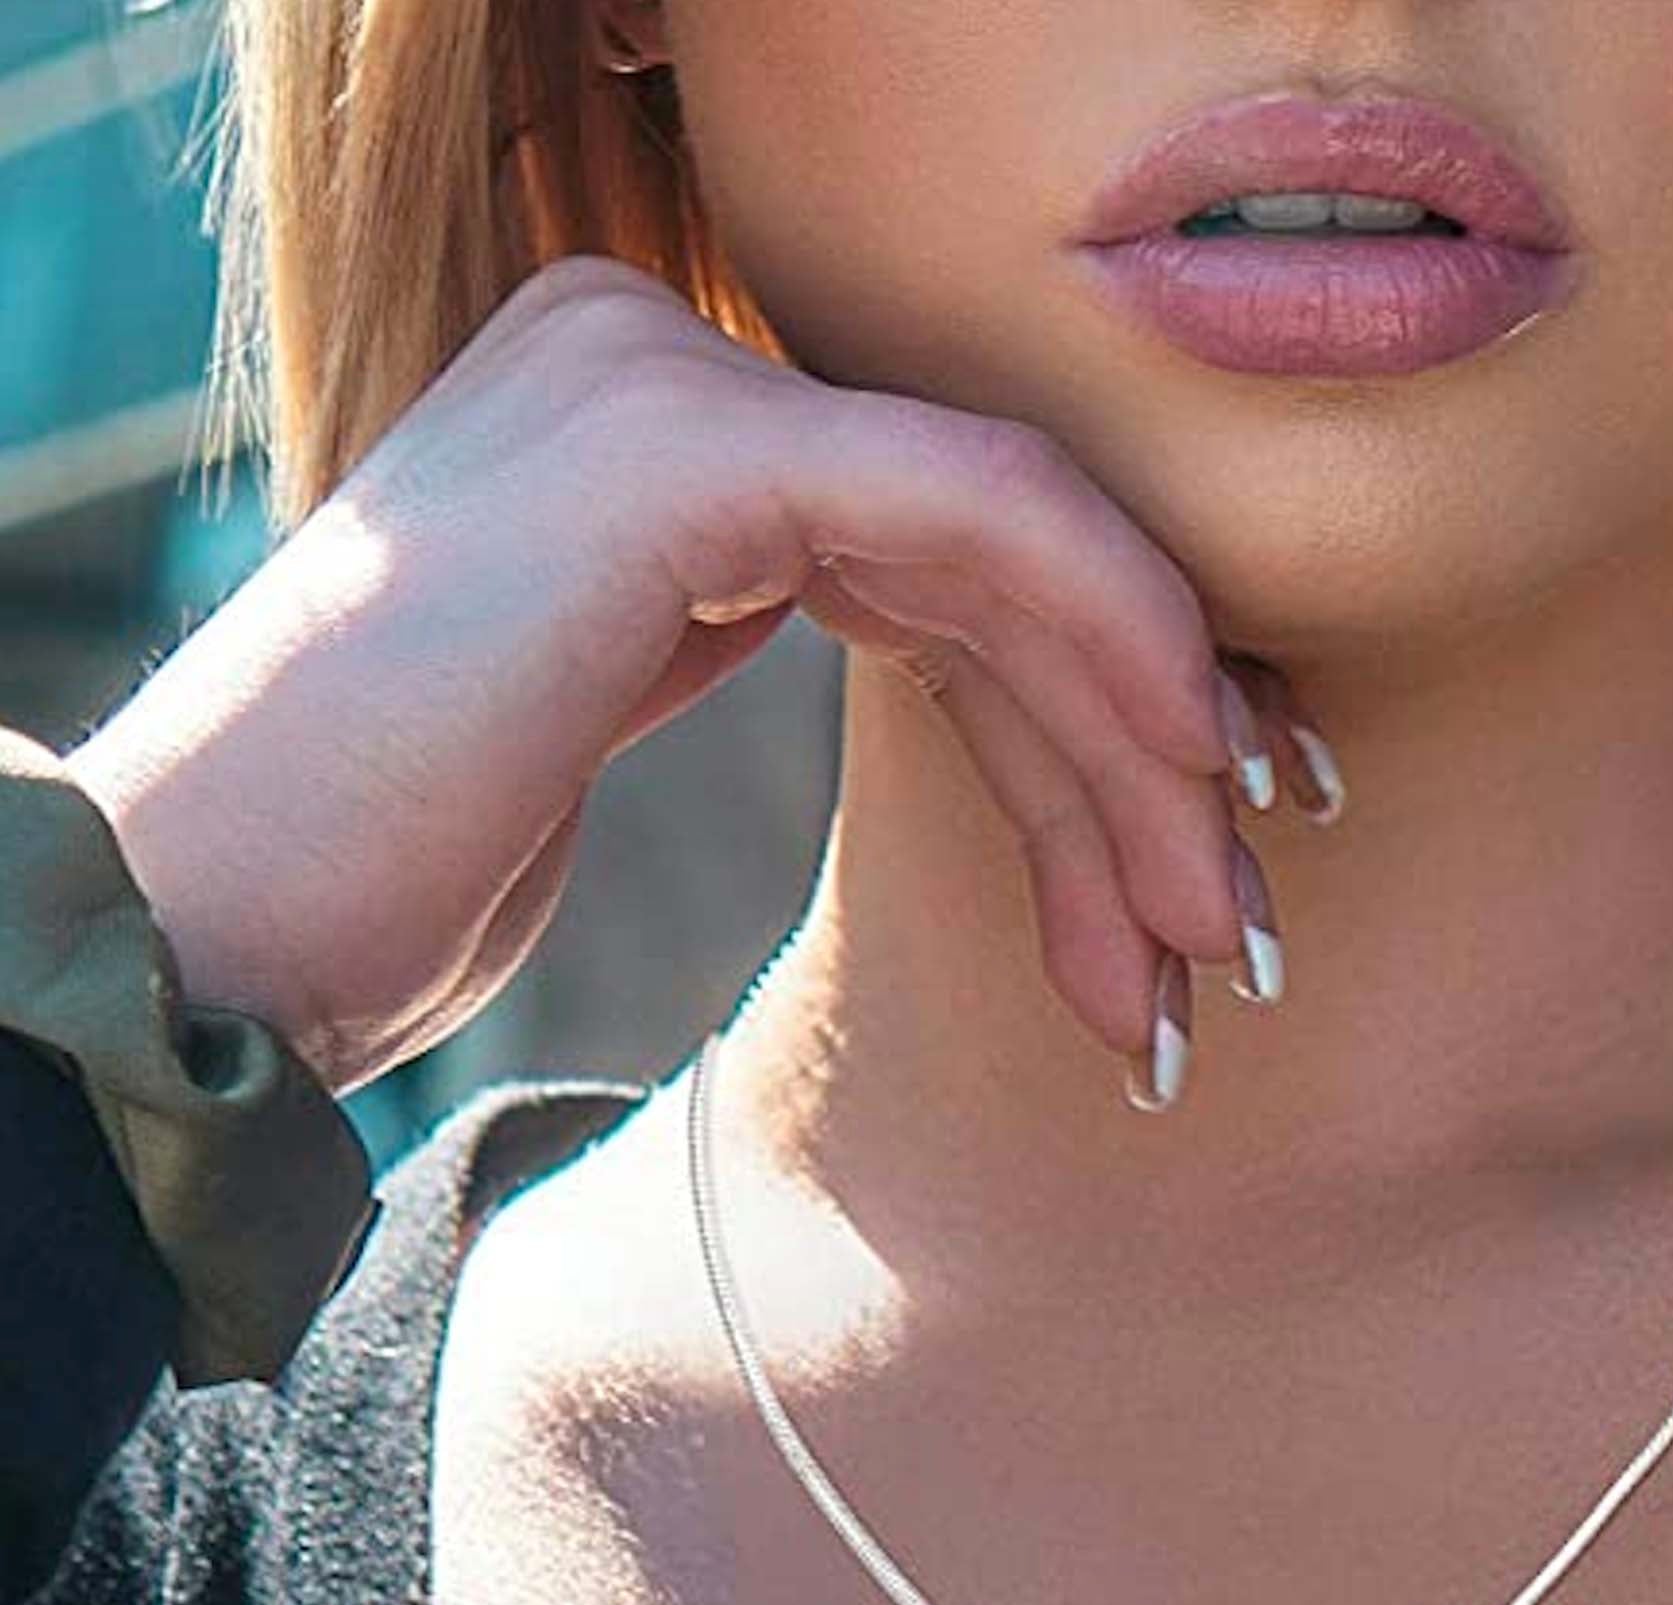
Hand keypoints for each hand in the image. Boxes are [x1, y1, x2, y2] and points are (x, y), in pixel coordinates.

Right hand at [62, 253, 1330, 1095]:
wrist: (201, 922)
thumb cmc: (373, 868)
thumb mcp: (579, 717)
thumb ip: (732, 627)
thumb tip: (925, 668)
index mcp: (637, 422)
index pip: (932, 547)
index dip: (1094, 702)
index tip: (1201, 853)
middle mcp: (655, 364)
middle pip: (982, 562)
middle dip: (1138, 759)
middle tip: (1236, 932)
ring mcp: (657, 381)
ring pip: (1008, 546)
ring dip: (1145, 754)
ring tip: (1218, 937)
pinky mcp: (676, 448)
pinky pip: (971, 509)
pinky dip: (1108, 634)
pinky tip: (1196, 768)